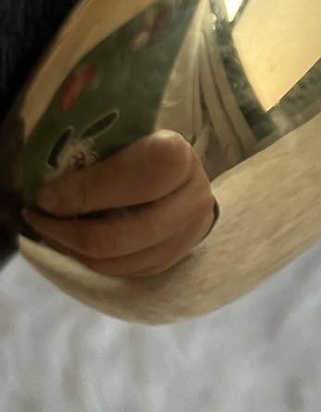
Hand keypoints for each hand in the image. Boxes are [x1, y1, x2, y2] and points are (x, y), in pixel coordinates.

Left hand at [22, 132, 216, 277]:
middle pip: (120, 235)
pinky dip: (86, 259)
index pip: (135, 179)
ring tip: (48, 230)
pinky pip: (119, 271)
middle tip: (38, 219)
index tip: (46, 196)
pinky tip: (71, 241)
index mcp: (178, 158)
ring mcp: (184, 237)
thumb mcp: (128, 139)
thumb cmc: (147, 153)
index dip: (87, 191)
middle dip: (67, 231)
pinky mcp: (170, 261)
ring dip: (71, 249)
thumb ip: (98, 157)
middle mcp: (191, 201)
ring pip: (115, 260)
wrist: (187, 182)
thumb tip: (50, 193)